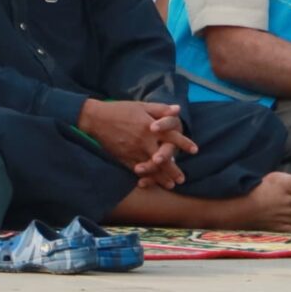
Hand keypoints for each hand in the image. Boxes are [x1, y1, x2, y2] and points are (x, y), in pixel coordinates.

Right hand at [78, 99, 196, 186]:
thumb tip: (177, 110)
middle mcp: (145, 141)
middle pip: (165, 158)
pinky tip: (150, 183)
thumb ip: (160, 109)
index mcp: (150, 126)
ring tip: (171, 185)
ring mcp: (134, 151)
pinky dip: (146, 178)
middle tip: (182, 178)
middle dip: (174, 170)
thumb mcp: (141, 106)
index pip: (172, 136)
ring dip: (162, 178)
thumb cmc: (119, 110)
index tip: (194, 150)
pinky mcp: (124, 158)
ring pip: (152, 168)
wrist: (96, 118)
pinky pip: (138, 170)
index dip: (184, 143)